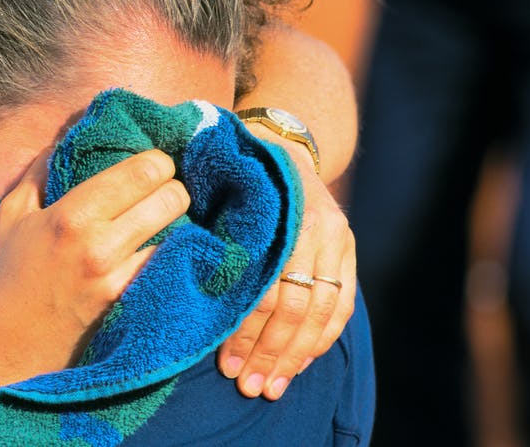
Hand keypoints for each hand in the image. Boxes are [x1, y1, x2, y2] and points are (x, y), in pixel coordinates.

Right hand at [0, 149, 189, 375]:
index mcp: (72, 215)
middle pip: (173, 197)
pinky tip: (159, 251)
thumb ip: (39, 170)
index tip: (151, 166)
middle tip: (160, 193)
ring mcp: (120, 279)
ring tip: (160, 222)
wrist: (10, 349)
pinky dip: (172, 254)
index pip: (144, 171)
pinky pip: (171, 266)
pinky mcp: (131, 304)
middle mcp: (101, 245)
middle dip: (172, 189)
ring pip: (181, 233)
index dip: (157, 162)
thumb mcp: (11, 216)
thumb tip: (67, 135)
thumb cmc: (9, 278)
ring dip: (176, 224)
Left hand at [216, 142, 355, 399]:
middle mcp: (313, 226)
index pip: (264, 288)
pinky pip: (342, 304)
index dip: (245, 331)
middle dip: (270, 353)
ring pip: (321, 312)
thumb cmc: (231, 176)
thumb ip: (210, 238)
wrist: (277, 143)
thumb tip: (182, 291)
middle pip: (294, 306)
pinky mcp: (347, 246)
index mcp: (275, 214)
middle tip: (247, 386)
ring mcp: (336, 237)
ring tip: (273, 386)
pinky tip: (302, 363)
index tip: (225, 365)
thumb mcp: (216, 195)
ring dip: (296, 356)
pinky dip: (323, 338)